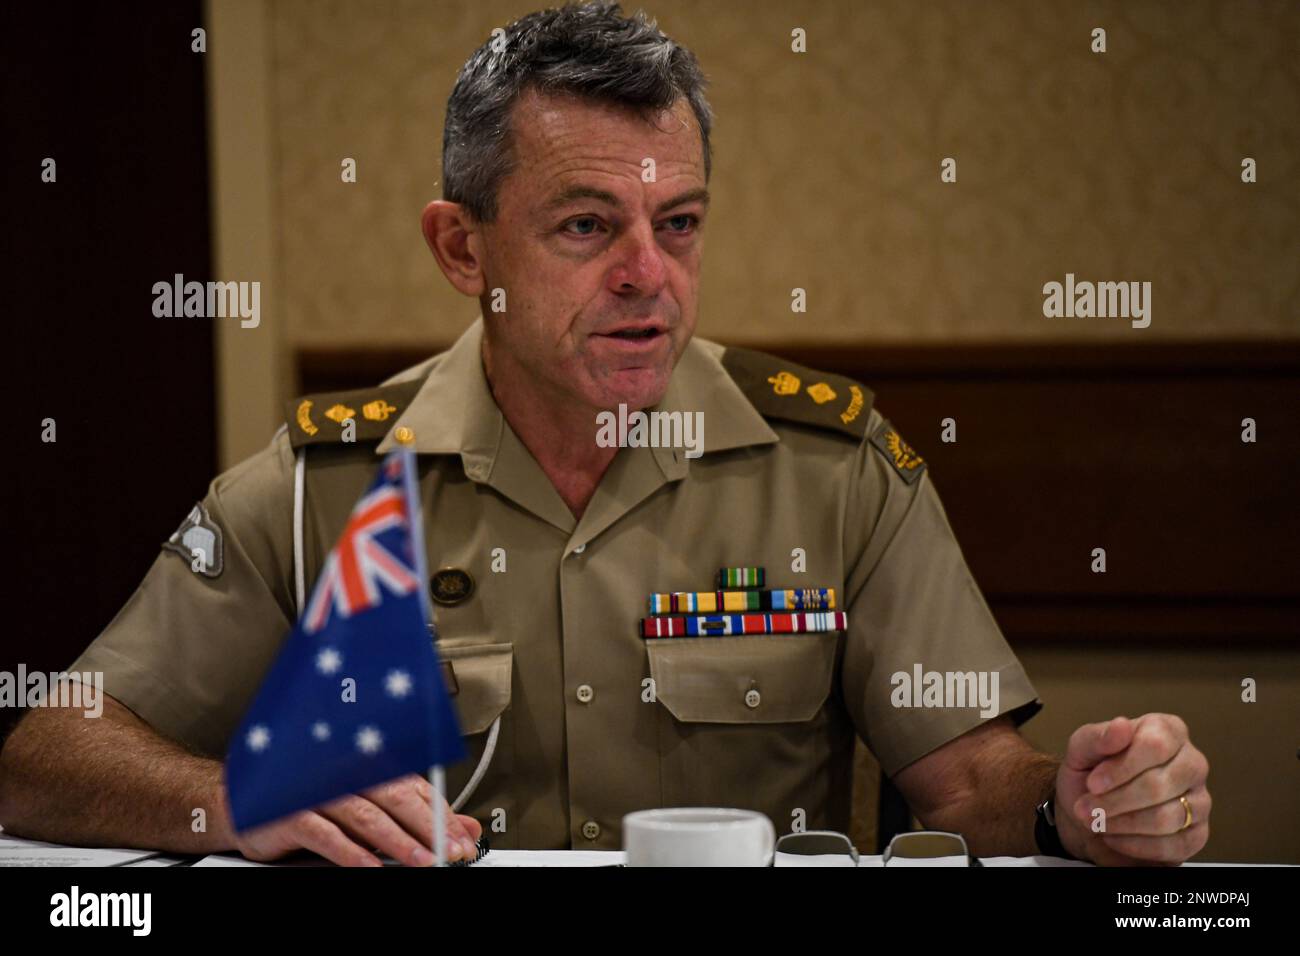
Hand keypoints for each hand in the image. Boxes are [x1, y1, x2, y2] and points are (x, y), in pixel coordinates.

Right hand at [233, 774, 482, 865]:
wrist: (242, 802)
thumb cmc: (309, 802)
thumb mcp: (369, 808)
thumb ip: (416, 816)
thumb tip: (465, 826)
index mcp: (367, 766)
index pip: (414, 788)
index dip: (442, 814)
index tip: (463, 840)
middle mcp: (345, 773)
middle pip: (396, 798)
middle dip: (428, 828)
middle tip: (452, 852)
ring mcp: (317, 792)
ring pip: (366, 816)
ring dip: (398, 842)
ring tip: (423, 862)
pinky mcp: (292, 815)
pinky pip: (327, 835)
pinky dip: (352, 853)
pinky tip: (372, 868)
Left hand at [1055, 714, 1209, 865]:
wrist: (1087, 815)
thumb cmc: (1090, 776)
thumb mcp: (1081, 750)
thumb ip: (1098, 737)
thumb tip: (1121, 726)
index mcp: (1168, 730)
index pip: (1155, 745)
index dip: (1121, 769)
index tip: (1093, 783)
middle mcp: (1192, 762)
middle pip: (1159, 785)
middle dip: (1115, 801)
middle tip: (1085, 808)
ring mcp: (1200, 800)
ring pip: (1166, 818)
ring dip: (1122, 824)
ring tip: (1096, 821)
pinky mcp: (1197, 834)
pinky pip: (1173, 845)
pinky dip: (1135, 845)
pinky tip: (1113, 837)